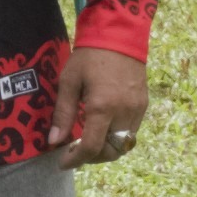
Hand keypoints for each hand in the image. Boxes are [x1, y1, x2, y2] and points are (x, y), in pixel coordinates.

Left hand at [56, 45, 147, 165]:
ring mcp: (137, 110)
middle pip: (110, 152)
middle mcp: (123, 112)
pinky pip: (131, 132)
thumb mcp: (69, 82)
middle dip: (91, 158)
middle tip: (74, 152)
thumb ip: (63, 114)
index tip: (62, 163)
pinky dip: (117, 138)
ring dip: (105, 150)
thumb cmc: (89, 56)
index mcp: (102, 107)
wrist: (119, 34)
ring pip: (123, 146)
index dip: (75, 160)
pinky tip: (103, 129)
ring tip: (88, 142)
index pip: (91, 147)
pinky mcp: (143, 105)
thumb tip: (54, 141)